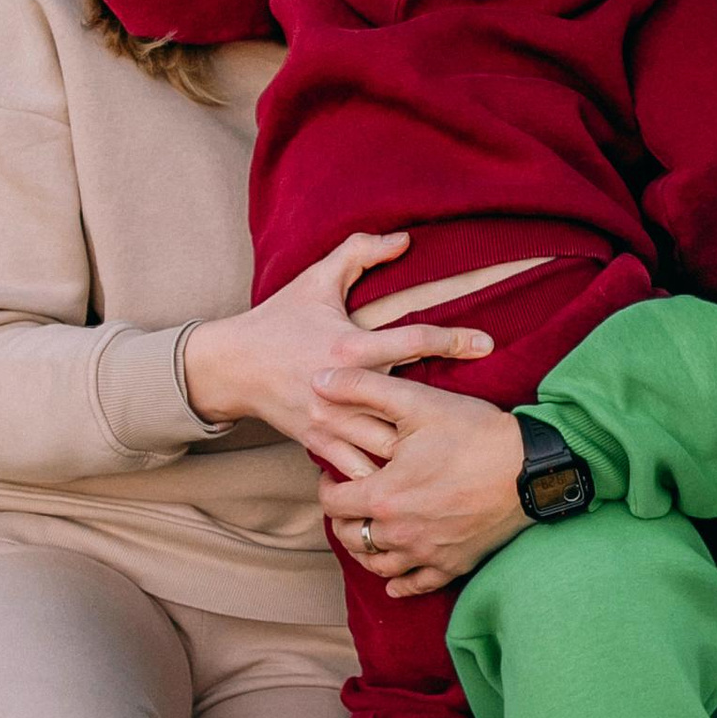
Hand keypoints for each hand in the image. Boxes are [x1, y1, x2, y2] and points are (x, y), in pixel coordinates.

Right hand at [183, 236, 492, 448]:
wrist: (229, 366)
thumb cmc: (278, 320)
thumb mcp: (315, 279)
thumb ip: (359, 252)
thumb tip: (404, 239)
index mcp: (347, 345)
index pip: (411, 340)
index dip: (453, 340)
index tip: (487, 343)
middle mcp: (341, 387)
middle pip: (407, 407)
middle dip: (443, 414)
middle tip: (482, 416)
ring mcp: (330, 421)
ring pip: (386, 448)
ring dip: (418, 453)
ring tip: (455, 453)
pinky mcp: (318, 444)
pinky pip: (358, 472)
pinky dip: (384, 479)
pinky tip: (411, 479)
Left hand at [314, 374, 528, 595]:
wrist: (532, 468)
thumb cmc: (475, 433)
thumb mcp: (417, 401)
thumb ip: (362, 387)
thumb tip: (318, 379)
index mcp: (384, 496)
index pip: (333, 503)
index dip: (327, 487)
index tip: (333, 475)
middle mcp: (400, 533)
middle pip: (351, 537)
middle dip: (343, 519)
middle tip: (350, 500)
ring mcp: (427, 553)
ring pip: (378, 565)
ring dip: (366, 549)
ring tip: (368, 530)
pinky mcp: (453, 565)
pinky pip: (416, 585)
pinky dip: (399, 583)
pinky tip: (395, 578)